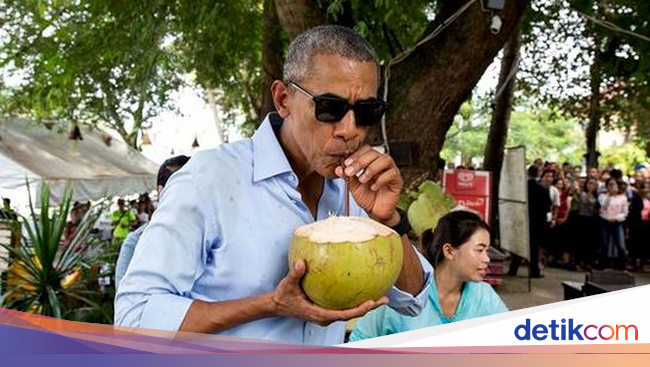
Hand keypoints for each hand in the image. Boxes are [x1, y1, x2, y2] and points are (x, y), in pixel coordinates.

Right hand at [272, 259, 387, 325]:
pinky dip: (356, 299)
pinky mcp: (328, 309)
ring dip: (366, 305)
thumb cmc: (283, 296)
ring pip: (351, 311)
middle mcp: (327, 317)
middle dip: (370, 307)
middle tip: (385, 299)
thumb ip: (294, 274)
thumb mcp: (287, 284)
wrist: (277, 305)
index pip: (344, 315)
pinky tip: (364, 288)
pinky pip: (346, 306)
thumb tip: (300, 262)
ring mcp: (328, 314)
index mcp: (320, 314)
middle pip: (353, 314)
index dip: (358, 310)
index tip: (371, 303)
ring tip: (382, 295)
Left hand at [335, 145, 402, 223]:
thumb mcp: (353, 186)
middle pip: (375, 153)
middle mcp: (382, 163)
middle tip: (351, 172)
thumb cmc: (366, 197)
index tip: (347, 163)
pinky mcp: (398, 181)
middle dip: (361, 161)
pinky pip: (392, 174)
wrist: (375, 212)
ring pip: (385, 160)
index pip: (366, 150)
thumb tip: (339, 169)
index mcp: (371, 161)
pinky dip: (380, 179)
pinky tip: (373, 187)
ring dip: (371, 168)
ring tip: (362, 180)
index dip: (356, 154)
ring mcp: (392, 170)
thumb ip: (347, 177)